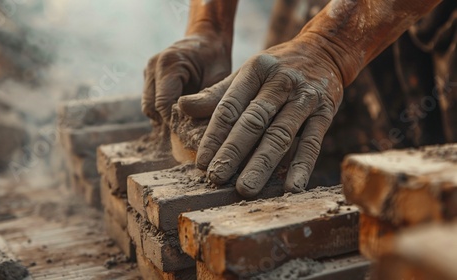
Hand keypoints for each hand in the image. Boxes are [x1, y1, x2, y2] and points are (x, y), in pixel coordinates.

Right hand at [142, 32, 231, 125]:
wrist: (208, 40)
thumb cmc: (216, 59)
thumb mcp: (219, 80)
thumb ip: (206, 102)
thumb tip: (189, 126)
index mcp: (169, 63)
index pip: (162, 104)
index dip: (175, 121)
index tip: (192, 129)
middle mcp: (153, 65)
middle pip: (151, 107)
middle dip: (169, 121)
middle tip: (189, 126)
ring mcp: (148, 71)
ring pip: (148, 107)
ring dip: (165, 116)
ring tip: (186, 117)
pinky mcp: (149, 77)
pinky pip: (151, 102)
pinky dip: (163, 110)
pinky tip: (181, 110)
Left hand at [179, 33, 344, 196]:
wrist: (324, 51)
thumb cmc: (277, 68)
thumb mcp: (247, 73)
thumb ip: (216, 94)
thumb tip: (182, 107)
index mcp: (255, 71)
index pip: (229, 107)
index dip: (213, 136)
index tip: (201, 163)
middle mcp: (280, 82)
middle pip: (253, 122)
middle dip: (233, 152)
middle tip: (216, 178)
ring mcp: (304, 97)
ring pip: (280, 135)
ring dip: (262, 164)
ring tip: (246, 189)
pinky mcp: (325, 112)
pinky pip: (312, 142)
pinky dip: (301, 167)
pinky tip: (290, 188)